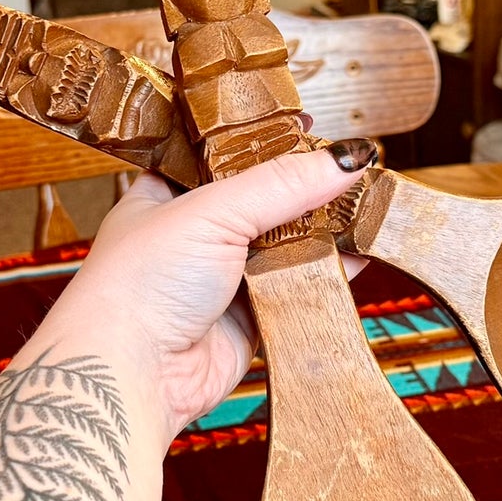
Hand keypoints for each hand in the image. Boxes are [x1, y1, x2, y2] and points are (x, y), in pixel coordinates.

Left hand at [35, 144, 375, 449]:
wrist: (133, 373)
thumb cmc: (140, 284)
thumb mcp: (211, 211)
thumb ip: (280, 184)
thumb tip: (343, 159)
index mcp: (169, 194)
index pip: (226, 156)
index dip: (268, 143)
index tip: (314, 128)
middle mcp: (196, 235)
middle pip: (264, 201)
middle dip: (306, 190)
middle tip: (352, 168)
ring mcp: (223, 279)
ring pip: (286, 247)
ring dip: (324, 233)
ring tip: (368, 207)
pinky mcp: (250, 320)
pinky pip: (298, 291)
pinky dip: (327, 277)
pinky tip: (358, 258)